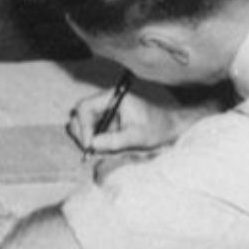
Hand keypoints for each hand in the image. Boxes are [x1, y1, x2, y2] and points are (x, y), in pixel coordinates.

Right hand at [66, 88, 186, 153]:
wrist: (169, 128)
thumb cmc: (157, 128)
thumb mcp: (138, 136)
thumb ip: (115, 140)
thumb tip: (92, 145)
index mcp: (111, 98)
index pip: (84, 107)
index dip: (82, 125)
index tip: (89, 143)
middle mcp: (103, 102)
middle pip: (78, 115)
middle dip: (82, 133)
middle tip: (90, 150)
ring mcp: (102, 113)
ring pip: (81, 124)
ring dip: (87, 139)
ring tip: (101, 150)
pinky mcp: (104, 123)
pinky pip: (90, 132)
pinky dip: (93, 142)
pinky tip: (106, 149)